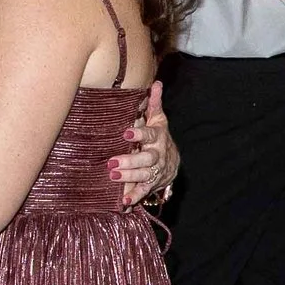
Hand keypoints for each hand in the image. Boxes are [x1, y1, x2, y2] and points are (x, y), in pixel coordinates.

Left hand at [112, 81, 177, 204]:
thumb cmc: (158, 136)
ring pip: (144, 174)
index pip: (150, 134)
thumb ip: (154, 103)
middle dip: (130, 160)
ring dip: (130, 176)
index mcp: (157, 137)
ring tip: (113, 176)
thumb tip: (156, 83)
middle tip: (112, 161)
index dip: (139, 134)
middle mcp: (157, 155)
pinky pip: (144, 190)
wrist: (172, 162)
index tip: (126, 133)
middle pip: (146, 158)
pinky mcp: (151, 183)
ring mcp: (155, 171)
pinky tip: (124, 201)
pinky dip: (135, 196)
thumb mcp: (158, 119)